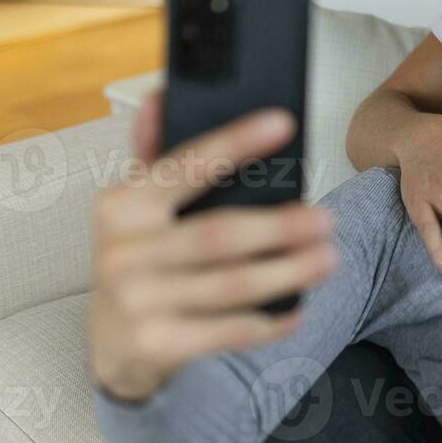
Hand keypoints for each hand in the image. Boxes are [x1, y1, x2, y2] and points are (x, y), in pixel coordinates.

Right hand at [89, 92, 337, 403]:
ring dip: (287, 272)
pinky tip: (298, 310)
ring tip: (329, 258)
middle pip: (217, 235)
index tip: (284, 122)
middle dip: (279, 226)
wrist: (112, 344)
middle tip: (327, 220)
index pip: (185, 165)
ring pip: (228, 285)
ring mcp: (136, 301)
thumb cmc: (141, 257)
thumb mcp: (138, 207)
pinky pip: (224, 332)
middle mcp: (122, 251)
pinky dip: (267, 323)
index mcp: (122, 204)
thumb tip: (160, 97)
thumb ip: (155, 155)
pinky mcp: (154, 345)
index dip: (234, 143)